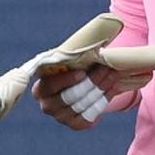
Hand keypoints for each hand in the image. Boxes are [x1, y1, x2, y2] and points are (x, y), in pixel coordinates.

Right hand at [31, 64, 153, 129]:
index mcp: (41, 85)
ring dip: (100, 92)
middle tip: (107, 70)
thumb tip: (101, 31)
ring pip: (80, 107)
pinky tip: (107, 95)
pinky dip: (98, 108)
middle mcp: (46, 103)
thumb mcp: (75, 58)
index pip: (49, 86)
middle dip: (91, 83)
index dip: (65, 81)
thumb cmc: (77, 65)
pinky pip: (85, 121)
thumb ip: (80, 52)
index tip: (82, 73)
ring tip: (113, 77)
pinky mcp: (71, 123)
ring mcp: (58, 116)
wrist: (85, 81)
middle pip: (69, 98)